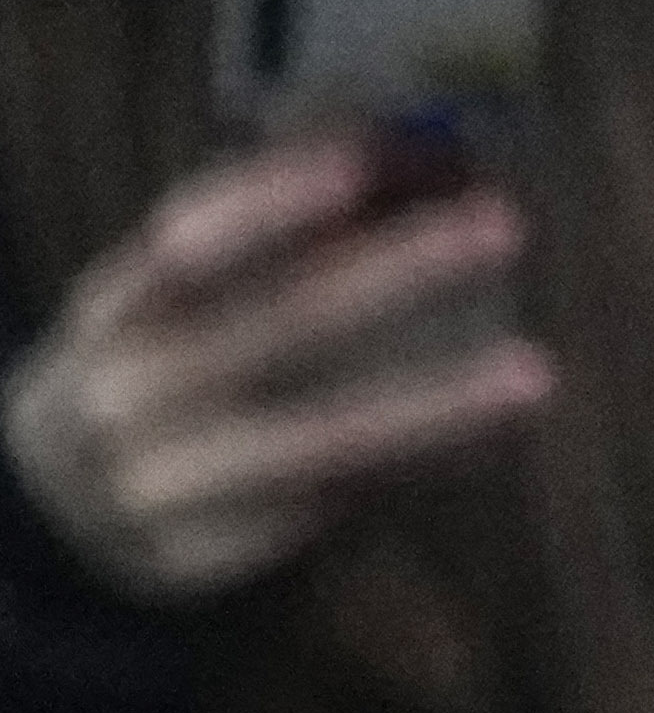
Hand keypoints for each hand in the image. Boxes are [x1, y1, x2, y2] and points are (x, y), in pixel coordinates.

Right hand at [6, 139, 547, 600]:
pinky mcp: (211, 554)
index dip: (270, 201)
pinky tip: (493, 442)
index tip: (363, 164)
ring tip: (534, 374)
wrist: (60, 507)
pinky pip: (338, 502)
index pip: (185, 248)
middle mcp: (128, 396)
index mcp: (114, 314)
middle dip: (393, 274)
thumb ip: (264, 242)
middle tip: (501, 225)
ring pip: (317, 439)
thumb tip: (408, 158)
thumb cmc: (149, 369)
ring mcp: (166, 483)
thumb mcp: (164, 304)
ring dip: (432, 406)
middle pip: (270, 329)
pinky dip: (420, 469)